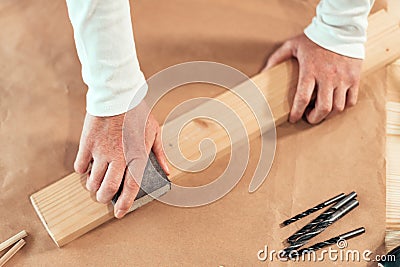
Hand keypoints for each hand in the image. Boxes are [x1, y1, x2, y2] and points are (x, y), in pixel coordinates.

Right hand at [74, 100, 169, 218]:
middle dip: (104, 198)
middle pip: (107, 189)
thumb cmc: (137, 112)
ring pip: (91, 181)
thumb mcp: (154, 131)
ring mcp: (100, 151)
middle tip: (104, 197)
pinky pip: (80, 166)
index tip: (119, 213)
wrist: (117, 94)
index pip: (131, 187)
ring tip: (96, 184)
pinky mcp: (87, 144)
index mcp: (137, 155)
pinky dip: (82, 172)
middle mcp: (118, 157)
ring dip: (93, 187)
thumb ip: (160, 154)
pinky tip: (87, 168)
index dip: (124, 204)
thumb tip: (167, 171)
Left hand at [264, 34, 361, 123]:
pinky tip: (335, 104)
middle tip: (308, 117)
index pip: (302, 98)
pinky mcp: (354, 78)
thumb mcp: (292, 45)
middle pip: (323, 108)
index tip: (293, 118)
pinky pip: (351, 100)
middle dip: (314, 118)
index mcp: (310, 70)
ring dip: (328, 115)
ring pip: (338, 107)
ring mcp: (343, 78)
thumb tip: (262, 72)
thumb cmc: (314, 38)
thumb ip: (277, 58)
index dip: (297, 112)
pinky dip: (343, 107)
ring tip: (321, 112)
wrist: (340, 27)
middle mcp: (328, 76)